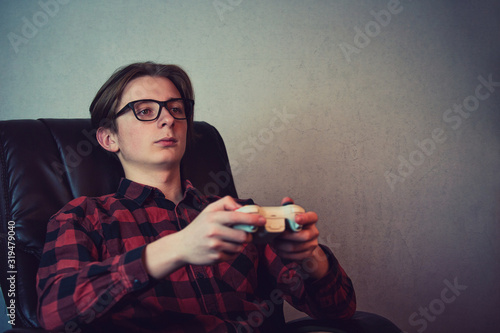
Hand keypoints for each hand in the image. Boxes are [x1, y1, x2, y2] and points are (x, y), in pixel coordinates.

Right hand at [143, 196, 265, 278]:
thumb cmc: (199, 226)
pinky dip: (232, 253)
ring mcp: (214, 246)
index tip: (262, 220)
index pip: (238, 217)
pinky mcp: (215, 258)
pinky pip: (233, 256)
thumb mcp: (209, 210)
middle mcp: (213, 231)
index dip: (253, 219)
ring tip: (229, 241)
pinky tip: (223, 249)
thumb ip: (226, 203)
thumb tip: (243, 207)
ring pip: (239, 247)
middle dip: (247, 235)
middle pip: (243, 235)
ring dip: (239, 245)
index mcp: (213, 217)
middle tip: (244, 234)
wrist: (182, 246)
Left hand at [271, 197, 328, 279]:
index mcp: (311, 220)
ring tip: (273, 241)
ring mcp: (312, 244)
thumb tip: (286, 200)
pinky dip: (283, 252)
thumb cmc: (295, 227)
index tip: (296, 218)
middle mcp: (314, 232)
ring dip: (281, 245)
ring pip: (295, 247)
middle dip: (287, 236)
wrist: (302, 243)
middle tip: (276, 233)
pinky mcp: (307, 254)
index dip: (304, 218)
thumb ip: (289, 208)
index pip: (312, 217)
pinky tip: (277, 248)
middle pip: (303, 236)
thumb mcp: (292, 216)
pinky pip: (293, 256)